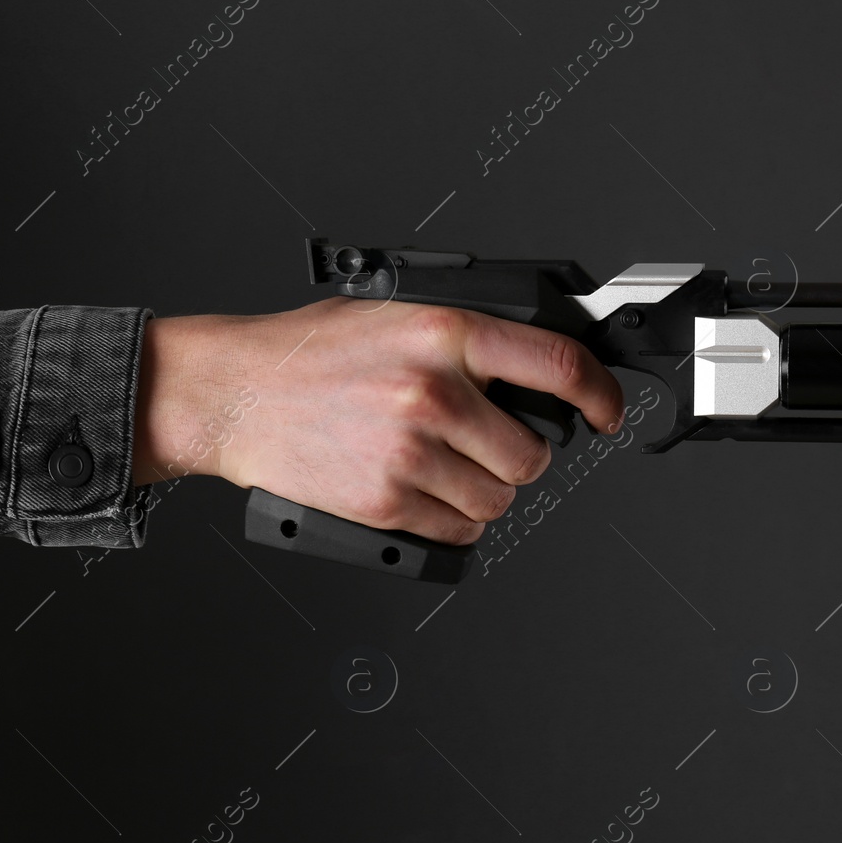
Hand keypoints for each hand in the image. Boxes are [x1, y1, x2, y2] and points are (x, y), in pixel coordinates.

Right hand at [132, 300, 624, 544]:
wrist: (234, 391)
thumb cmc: (307, 351)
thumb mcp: (394, 312)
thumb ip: (464, 338)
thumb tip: (531, 368)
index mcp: (446, 332)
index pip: (559, 364)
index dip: (600, 395)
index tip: (607, 412)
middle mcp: (435, 390)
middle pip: (533, 453)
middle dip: (518, 457)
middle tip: (485, 445)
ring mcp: (411, 450)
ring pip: (499, 498)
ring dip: (484, 492)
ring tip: (442, 466)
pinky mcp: (386, 500)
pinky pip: (459, 530)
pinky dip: (451, 521)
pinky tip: (420, 491)